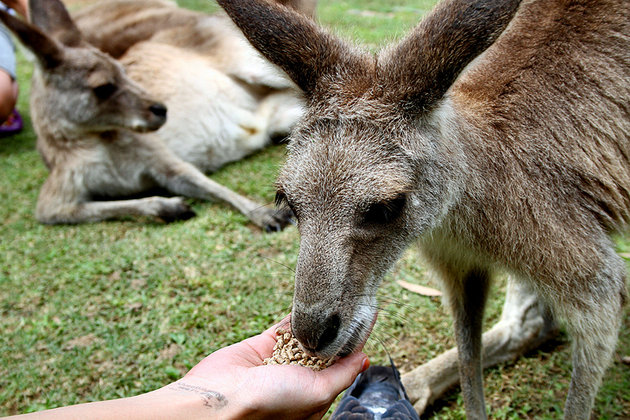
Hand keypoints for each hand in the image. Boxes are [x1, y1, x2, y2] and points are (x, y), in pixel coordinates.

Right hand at [165, 316, 368, 418]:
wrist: (223, 396)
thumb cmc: (271, 403)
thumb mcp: (318, 393)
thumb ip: (342, 375)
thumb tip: (364, 357)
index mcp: (315, 394)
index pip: (342, 366)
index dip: (354, 342)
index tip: (368, 318)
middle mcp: (300, 378)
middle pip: (325, 349)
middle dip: (338, 329)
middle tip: (354, 301)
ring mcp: (281, 360)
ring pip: (306, 335)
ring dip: (319, 319)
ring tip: (336, 296)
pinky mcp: (263, 345)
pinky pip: (284, 326)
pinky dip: (297, 315)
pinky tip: (311, 299)